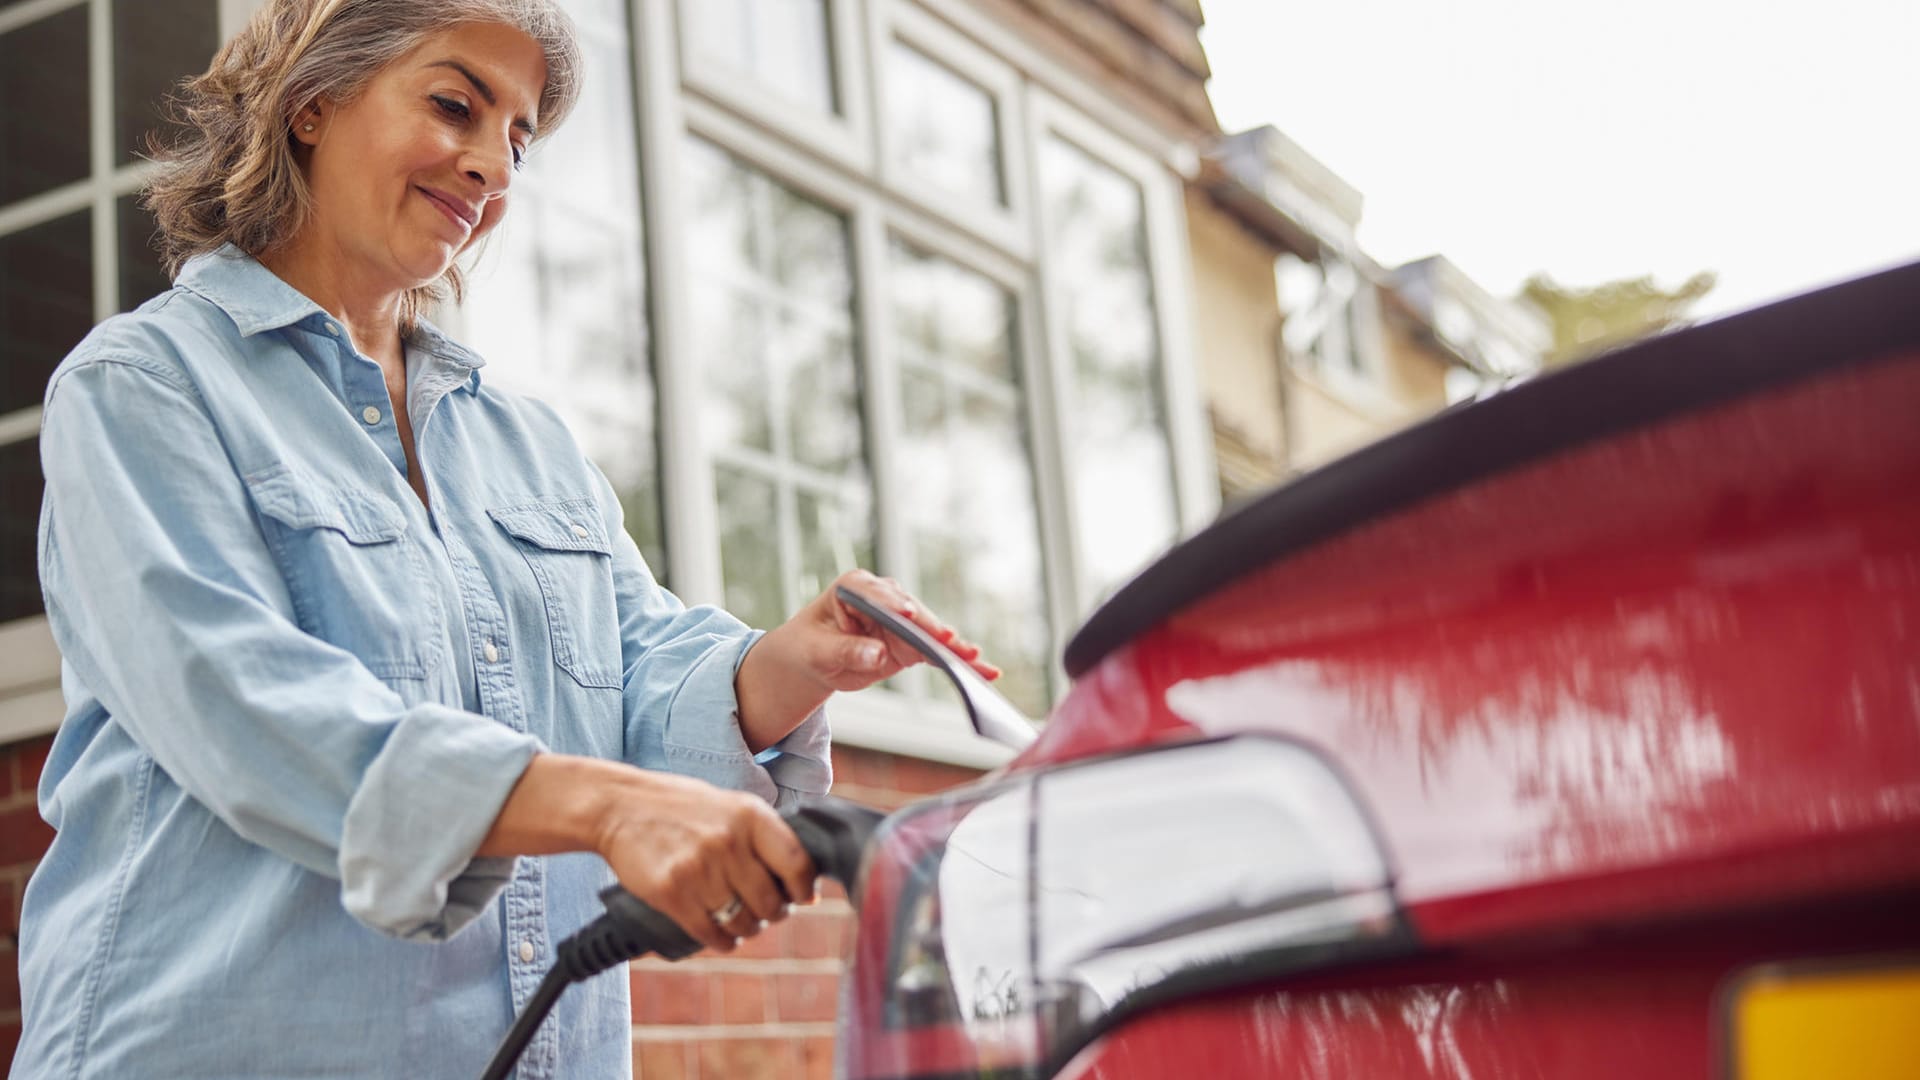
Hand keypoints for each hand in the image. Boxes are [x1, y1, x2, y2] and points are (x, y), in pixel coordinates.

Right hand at [593, 768, 816, 952]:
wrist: (620, 807)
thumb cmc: (681, 807)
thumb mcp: (730, 805)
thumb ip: (762, 836)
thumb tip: (802, 880)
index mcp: (750, 816)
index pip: (796, 863)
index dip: (804, 888)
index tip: (802, 898)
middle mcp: (728, 842)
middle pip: (770, 901)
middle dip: (773, 914)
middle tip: (767, 913)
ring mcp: (699, 869)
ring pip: (741, 922)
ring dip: (747, 929)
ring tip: (743, 924)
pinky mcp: (671, 893)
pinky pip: (709, 933)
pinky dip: (721, 941)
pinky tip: (723, 937)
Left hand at [789, 569, 1001, 690]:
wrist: (813, 659)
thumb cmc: (809, 647)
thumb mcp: (818, 652)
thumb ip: (846, 651)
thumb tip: (877, 654)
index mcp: (855, 588)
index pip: (878, 595)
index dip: (893, 604)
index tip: (907, 614)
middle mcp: (885, 598)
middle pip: (913, 613)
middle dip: (932, 629)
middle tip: (951, 643)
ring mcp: (902, 619)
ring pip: (931, 632)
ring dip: (954, 648)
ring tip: (977, 662)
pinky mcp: (912, 642)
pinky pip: (937, 652)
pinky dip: (957, 661)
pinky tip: (981, 670)